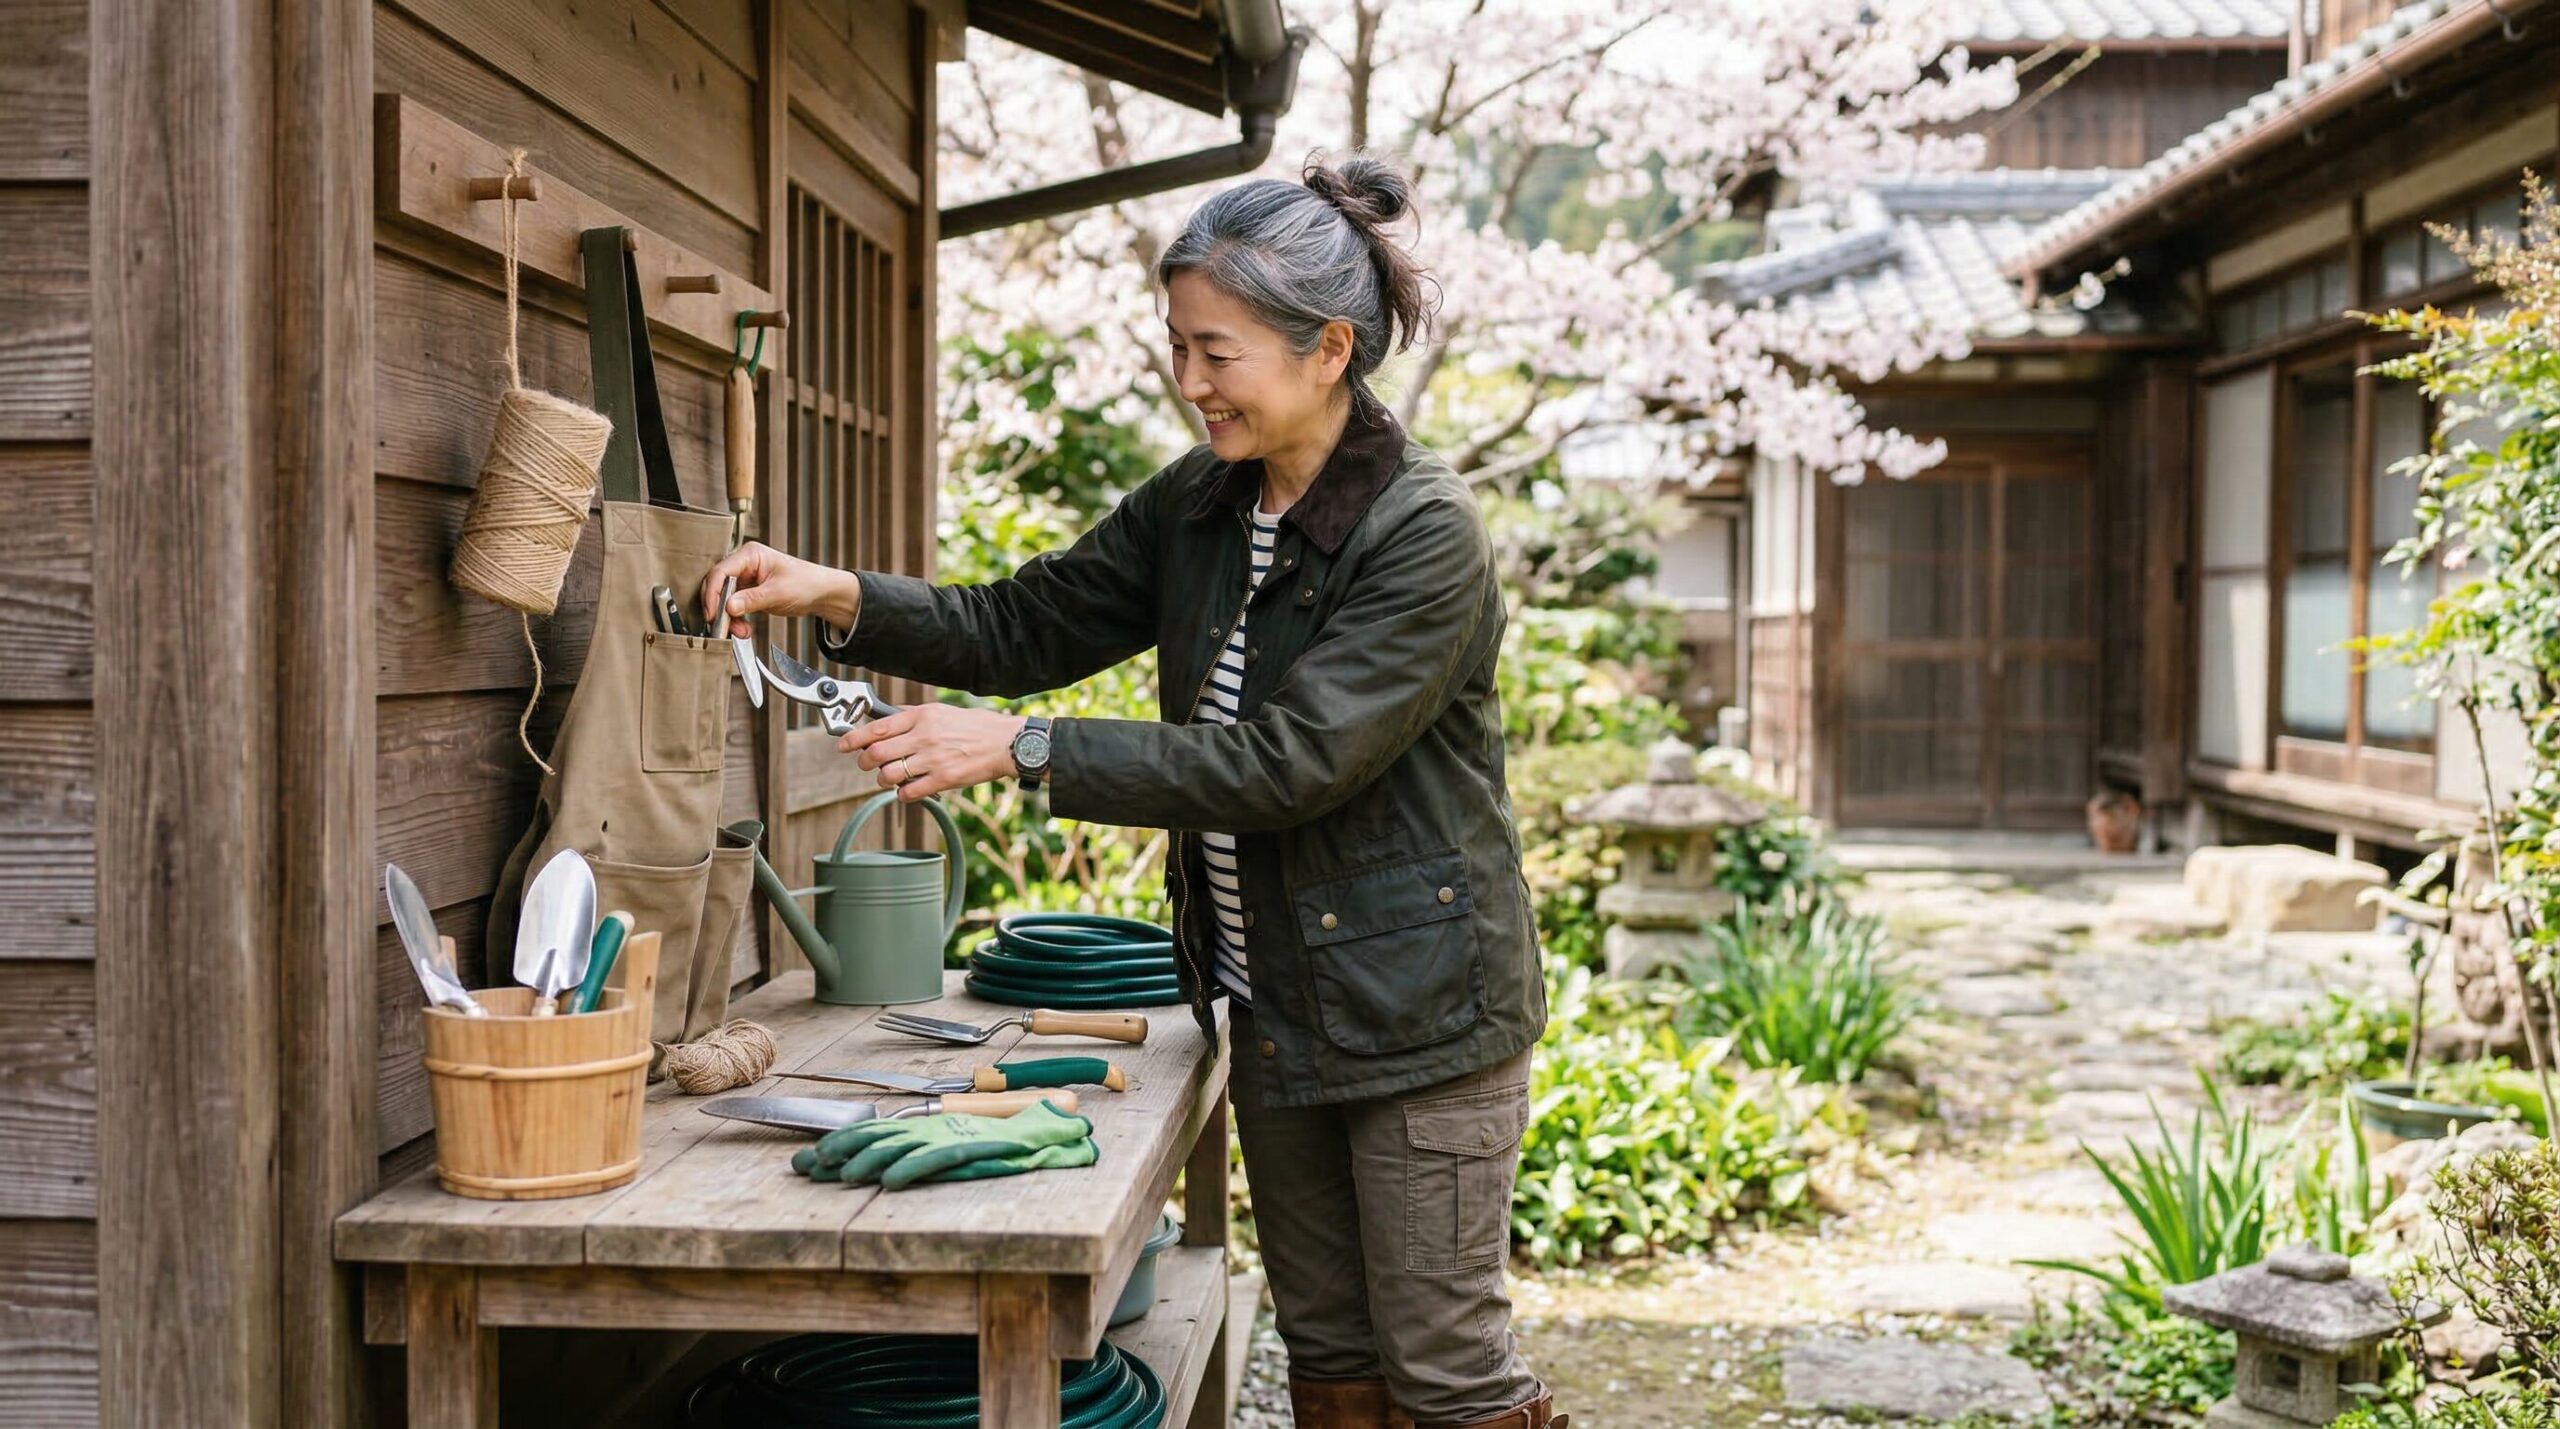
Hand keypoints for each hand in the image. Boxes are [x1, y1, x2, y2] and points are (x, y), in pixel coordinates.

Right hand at [699, 541, 860, 636]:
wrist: (821, 593)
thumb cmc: (806, 583)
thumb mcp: (778, 593)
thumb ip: (752, 600)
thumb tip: (728, 607)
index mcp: (750, 554)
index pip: (721, 571)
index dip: (712, 594)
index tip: (712, 614)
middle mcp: (744, 564)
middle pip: (717, 585)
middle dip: (719, 608)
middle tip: (722, 626)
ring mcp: (745, 578)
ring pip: (723, 598)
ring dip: (728, 617)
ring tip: (740, 631)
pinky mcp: (747, 591)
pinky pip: (732, 606)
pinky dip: (735, 619)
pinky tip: (743, 628)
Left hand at [841, 704, 1030, 801]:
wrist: (1006, 743)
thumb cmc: (976, 727)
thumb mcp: (942, 711)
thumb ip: (914, 715)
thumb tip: (887, 717)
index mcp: (922, 716)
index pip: (878, 727)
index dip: (854, 738)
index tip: (843, 745)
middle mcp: (925, 736)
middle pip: (877, 753)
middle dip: (864, 762)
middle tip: (866, 764)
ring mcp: (933, 759)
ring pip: (889, 774)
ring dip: (882, 779)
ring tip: (889, 778)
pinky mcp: (944, 779)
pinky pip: (909, 792)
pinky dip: (902, 794)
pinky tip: (908, 789)